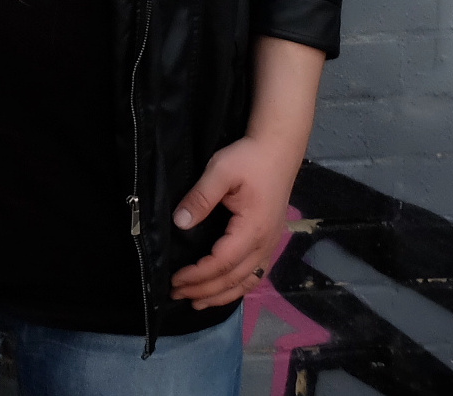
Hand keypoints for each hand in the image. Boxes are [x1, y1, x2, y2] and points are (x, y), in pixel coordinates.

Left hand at [169, 134, 298, 308]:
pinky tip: (225, 290)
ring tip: (197, 302)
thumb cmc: (248, 159)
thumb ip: (200, 198)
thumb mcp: (219, 172)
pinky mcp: (269, 240)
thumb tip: (180, 223)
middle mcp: (265, 243)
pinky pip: (255, 273)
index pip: (221, 263)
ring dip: (221, 295)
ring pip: (247, 281)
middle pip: (233, 279)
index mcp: (253, 229)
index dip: (197, 275)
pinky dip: (238, 287)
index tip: (174, 279)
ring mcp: (270, 244)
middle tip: (176, 294)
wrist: (278, 150)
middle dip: (204, 290)